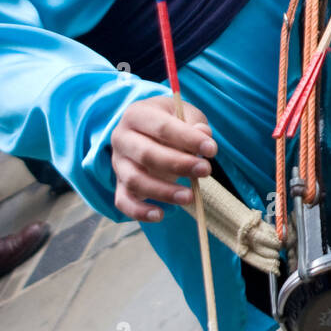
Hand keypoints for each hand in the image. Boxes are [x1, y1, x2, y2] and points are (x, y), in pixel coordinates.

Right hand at [111, 96, 217, 222]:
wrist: (148, 130)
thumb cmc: (171, 122)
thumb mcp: (184, 114)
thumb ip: (195, 124)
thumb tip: (204, 136)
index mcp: (136, 114)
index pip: (162, 127)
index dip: (188, 139)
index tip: (212, 149)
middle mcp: (121, 138)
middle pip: (146, 154)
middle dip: (178, 165)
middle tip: (205, 170)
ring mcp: (118, 163)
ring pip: (135, 180)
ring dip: (163, 191)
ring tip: (190, 197)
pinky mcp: (120, 185)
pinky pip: (124, 202)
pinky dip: (139, 211)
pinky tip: (160, 215)